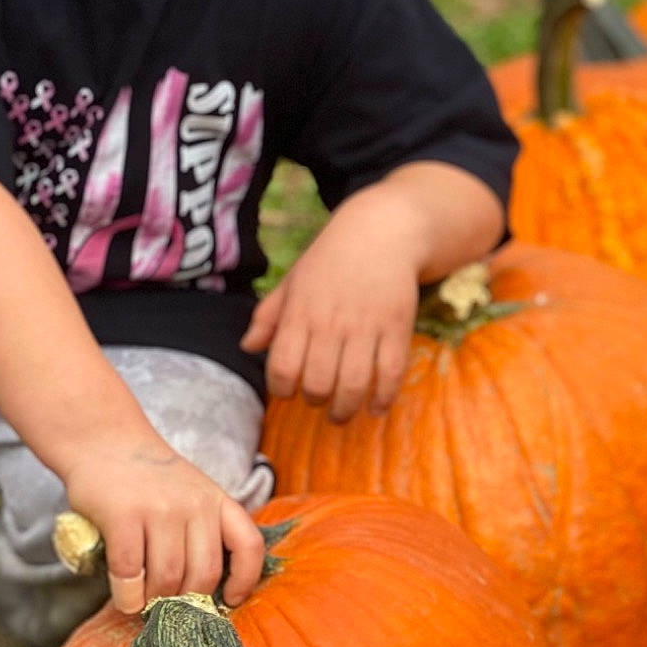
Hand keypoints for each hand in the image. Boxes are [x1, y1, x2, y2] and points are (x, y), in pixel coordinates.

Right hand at [64, 440, 265, 612]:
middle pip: (204, 574)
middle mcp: (196, 505)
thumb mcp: (192, 493)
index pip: (249, 545)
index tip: (231, 601)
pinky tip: (125, 599)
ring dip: (154, 602)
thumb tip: (200, 590)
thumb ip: (201, 529)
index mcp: (218, 501)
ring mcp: (161, 509)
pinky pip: (129, 571)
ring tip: (144, 604)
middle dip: (187, 602)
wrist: (104, 441)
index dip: (245, 580)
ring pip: (168, 577)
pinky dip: (127, 595)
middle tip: (169, 609)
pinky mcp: (124, 515)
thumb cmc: (148, 478)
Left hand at [240, 185, 424, 422]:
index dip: (281, 388)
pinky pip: (391, 373)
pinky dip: (384, 398)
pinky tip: (376, 407)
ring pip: (353, 384)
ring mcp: (367, 327)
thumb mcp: (293, 281)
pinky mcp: (397, 328)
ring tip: (342, 414)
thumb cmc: (331, 259)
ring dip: (345, 409)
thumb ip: (269, 315)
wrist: (382, 232)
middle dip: (314, 401)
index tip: (287, 391)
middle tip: (318, 400)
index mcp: (301, 312)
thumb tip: (248, 347)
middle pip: (317, 382)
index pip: (281, 366)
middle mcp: (331, 323)